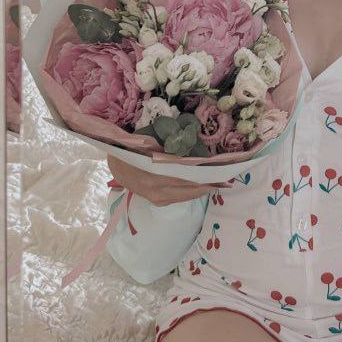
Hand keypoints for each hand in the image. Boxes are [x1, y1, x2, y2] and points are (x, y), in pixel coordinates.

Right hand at [106, 154, 232, 206]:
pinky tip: (202, 186)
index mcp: (154, 171)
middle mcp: (157, 188)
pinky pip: (179, 198)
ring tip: (219, 183)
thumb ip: (169, 145)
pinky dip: (191, 192)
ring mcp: (156, 197)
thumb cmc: (132, 147)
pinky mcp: (156, 200)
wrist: (114, 162)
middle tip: (227, 180)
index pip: (186, 174)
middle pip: (189, 187)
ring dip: (202, 189)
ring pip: (186, 195)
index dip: (205, 173)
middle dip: (209, 183)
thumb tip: (192, 142)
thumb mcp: (148, 141)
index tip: (222, 171)